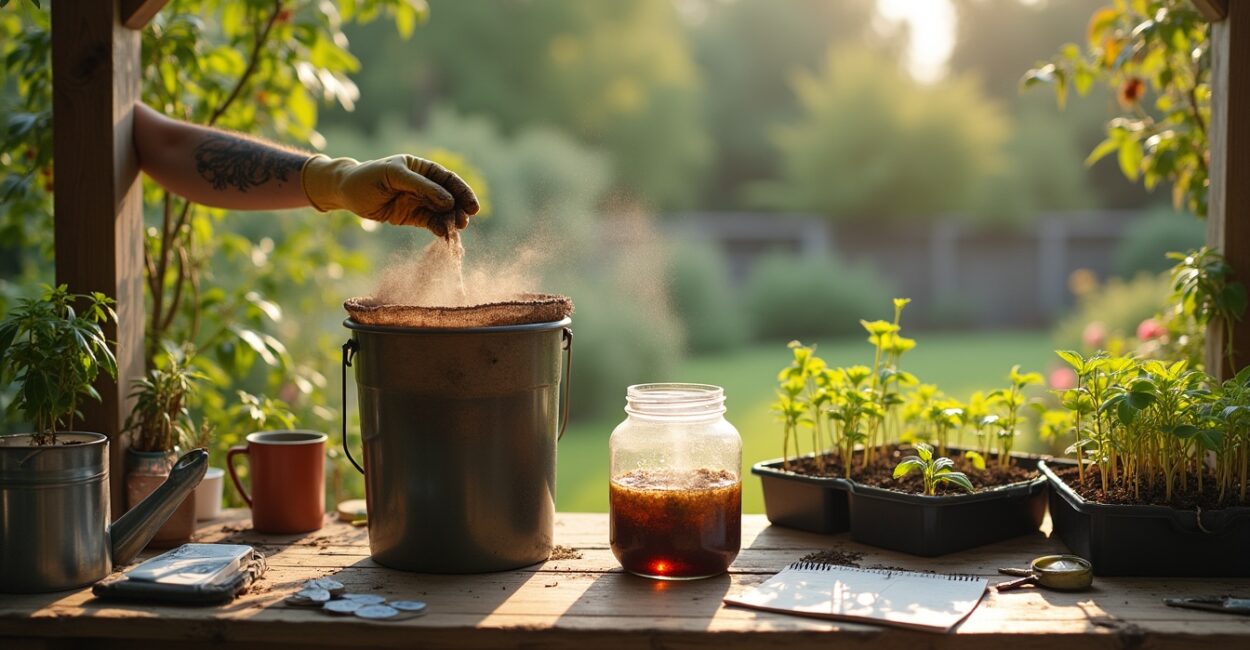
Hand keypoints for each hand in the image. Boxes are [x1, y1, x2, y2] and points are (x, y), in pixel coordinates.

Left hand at [301, 154, 479, 235]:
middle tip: (464, 221)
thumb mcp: (394, 175)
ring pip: (442, 212)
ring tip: (455, 230)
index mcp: (422, 168)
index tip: (472, 206)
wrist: (346, 192)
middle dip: (459, 209)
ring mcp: (419, 201)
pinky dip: (439, 229)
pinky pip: (431, 223)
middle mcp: (424, 185)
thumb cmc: (368, 176)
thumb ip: (422, 186)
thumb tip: (448, 201)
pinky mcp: (412, 217)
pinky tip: (444, 236)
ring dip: (450, 221)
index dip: (462, 191)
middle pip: (449, 197)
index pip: (448, 179)